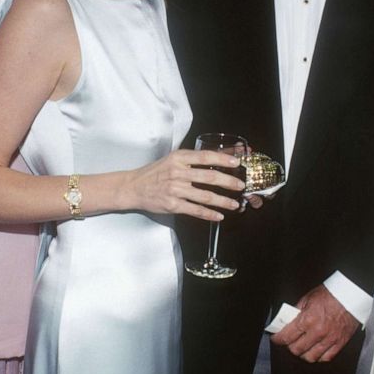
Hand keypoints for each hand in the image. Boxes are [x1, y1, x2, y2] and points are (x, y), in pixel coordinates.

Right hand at [124, 149, 243, 221]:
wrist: (134, 186)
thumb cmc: (154, 172)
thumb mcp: (172, 159)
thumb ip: (192, 159)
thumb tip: (217, 158)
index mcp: (179, 158)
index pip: (205, 157)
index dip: (223, 160)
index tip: (236, 163)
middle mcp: (178, 172)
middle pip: (209, 177)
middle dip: (229, 182)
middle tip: (240, 186)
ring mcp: (175, 189)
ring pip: (205, 196)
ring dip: (223, 201)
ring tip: (234, 204)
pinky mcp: (173, 205)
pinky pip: (195, 210)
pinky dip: (209, 214)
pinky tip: (218, 216)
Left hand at [270, 285, 358, 362]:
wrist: (350, 295)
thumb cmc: (330, 294)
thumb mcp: (307, 298)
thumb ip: (295, 311)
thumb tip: (285, 321)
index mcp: (308, 319)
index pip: (287, 336)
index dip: (278, 339)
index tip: (275, 338)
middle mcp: (318, 332)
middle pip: (297, 349)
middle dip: (289, 346)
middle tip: (288, 341)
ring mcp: (330, 339)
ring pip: (310, 357)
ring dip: (303, 353)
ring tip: (301, 347)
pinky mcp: (340, 343)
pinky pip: (326, 357)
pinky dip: (318, 356)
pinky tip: (315, 351)